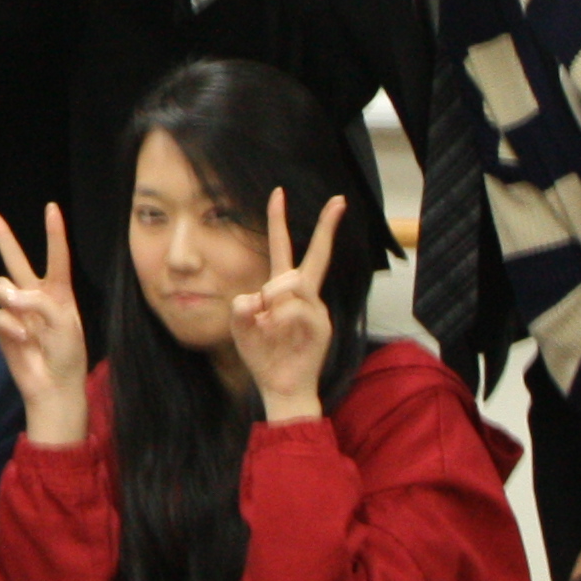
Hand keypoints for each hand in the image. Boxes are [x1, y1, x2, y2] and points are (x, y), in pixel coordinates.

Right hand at [0, 206, 89, 444]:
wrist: (53, 386)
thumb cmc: (68, 353)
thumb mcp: (63, 321)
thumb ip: (37, 301)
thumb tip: (7, 298)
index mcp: (59, 292)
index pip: (57, 256)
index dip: (54, 232)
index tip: (52, 208)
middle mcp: (36, 296)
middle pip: (17, 259)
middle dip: (3, 237)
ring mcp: (18, 311)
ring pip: (1, 286)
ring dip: (8, 295)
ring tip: (20, 313)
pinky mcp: (4, 327)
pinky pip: (0, 315)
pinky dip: (12, 328)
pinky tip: (24, 341)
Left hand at [228, 188, 347, 418]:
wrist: (281, 387)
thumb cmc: (262, 355)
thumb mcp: (241, 326)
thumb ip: (243, 306)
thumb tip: (259, 297)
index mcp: (282, 291)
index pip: (283, 250)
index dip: (278, 222)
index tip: (278, 193)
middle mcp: (303, 296)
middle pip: (316, 257)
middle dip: (327, 227)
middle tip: (339, 200)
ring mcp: (315, 309)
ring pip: (291, 283)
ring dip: (272, 300)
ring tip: (268, 326)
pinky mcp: (321, 325)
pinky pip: (293, 308)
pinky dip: (277, 320)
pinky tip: (278, 335)